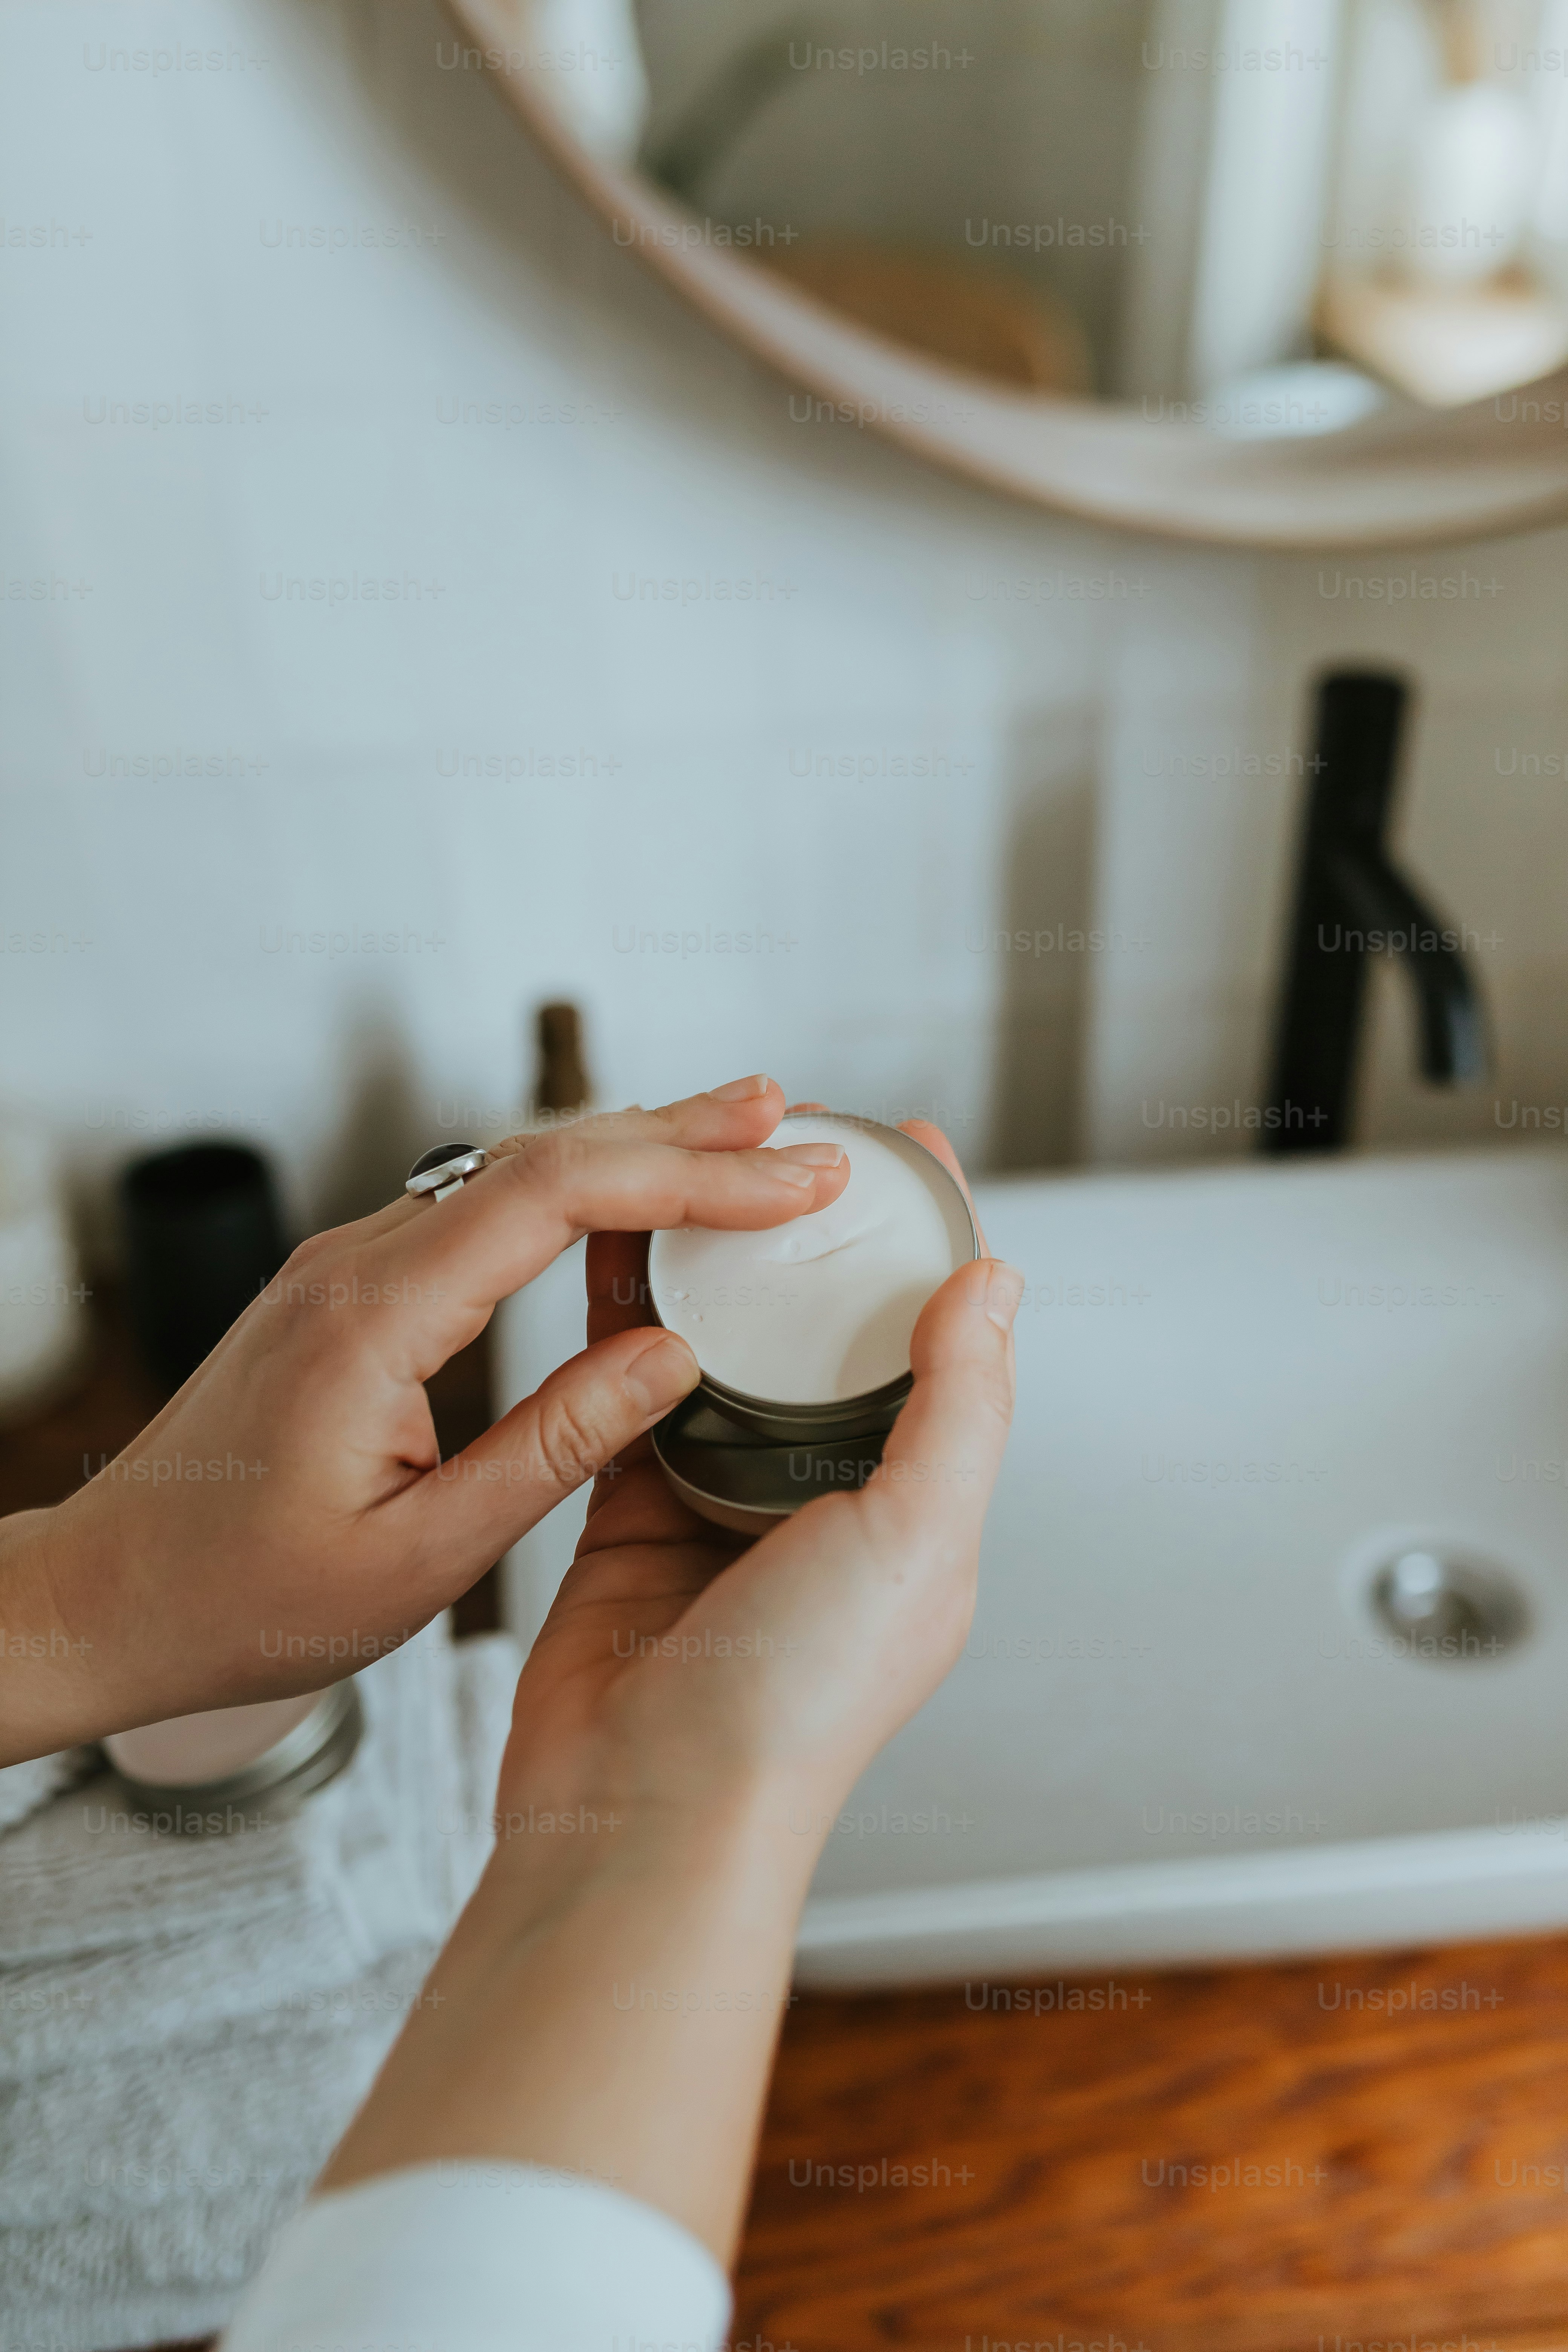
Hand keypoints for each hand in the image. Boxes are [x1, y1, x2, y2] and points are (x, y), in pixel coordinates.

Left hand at [0, 1077, 849, 1762]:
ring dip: (631, 1151)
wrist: (106, 1596)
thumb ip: (552, 1451)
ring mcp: (348, 1266)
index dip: (689, 1174)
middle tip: (791, 1124)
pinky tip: (630, 1196)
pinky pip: (477, 1210)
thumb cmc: (242, 1598)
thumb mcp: (417, 1559)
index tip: (788, 1178)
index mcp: (375, 1317)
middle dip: (681, 1134)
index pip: (559, 1196)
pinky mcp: (352, 1288)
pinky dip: (575, 1191)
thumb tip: (673, 1358)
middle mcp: (357, 1263)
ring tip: (740, 1140)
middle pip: (542, 1155)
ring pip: (511, 1170)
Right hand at [498, 1118, 1016, 1837]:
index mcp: (917, 1520)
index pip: (946, 1351)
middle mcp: (827, 1511)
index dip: (938, 1249)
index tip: (921, 1156)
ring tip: (704, 1184)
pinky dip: (628, 1337)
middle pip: (832, 1345)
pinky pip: (633, 1403)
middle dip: (820, 1250)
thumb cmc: (792, 1710)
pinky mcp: (633, 1521)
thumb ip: (960, 1407)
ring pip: (729, 1363)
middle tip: (796, 1149)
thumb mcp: (919, 1539)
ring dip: (721, 1281)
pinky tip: (621, 1268)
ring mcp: (727, 1513)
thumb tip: (994, 1286)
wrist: (645, 1812)